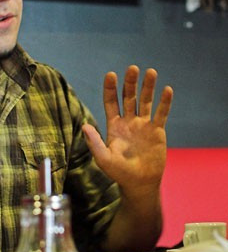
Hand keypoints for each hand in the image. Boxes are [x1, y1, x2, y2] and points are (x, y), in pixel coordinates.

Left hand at [82, 65, 172, 195]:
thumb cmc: (119, 173)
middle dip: (130, 83)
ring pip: (145, 101)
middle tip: (132, 68)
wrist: (139, 183)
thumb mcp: (103, 158)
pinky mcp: (157, 131)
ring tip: (151, 72)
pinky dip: (165, 102)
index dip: (110, 88)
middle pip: (129, 97)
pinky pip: (161, 114)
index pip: (111, 101)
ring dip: (148, 87)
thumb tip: (85, 126)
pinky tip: (167, 90)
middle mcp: (128, 122)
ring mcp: (143, 125)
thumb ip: (94, 142)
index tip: (111, 74)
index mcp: (113, 125)